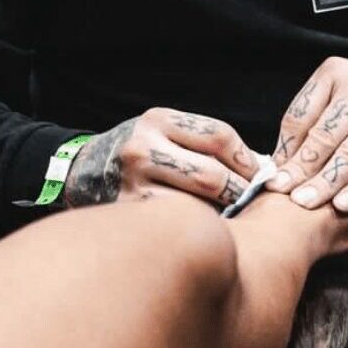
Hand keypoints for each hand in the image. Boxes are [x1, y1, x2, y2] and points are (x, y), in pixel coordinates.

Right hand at [63, 108, 257, 208]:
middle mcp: (143, 148)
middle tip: (247, 200)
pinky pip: (178, 224)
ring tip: (225, 213)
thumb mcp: (167, 131)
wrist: (87, 169)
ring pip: (197, 206)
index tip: (258, 174)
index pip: (219, 136)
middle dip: (238, 192)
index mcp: (158, 120)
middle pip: (211, 176)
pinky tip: (199, 225)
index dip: (246, 158)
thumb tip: (260, 168)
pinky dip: (196, 227)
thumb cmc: (143, 151)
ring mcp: (133, 184)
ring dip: (219, 214)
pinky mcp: (130, 214)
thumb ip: (207, 143)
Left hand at [268, 58, 347, 212]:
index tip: (272, 180)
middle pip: (325, 133)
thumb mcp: (333, 104)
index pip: (301, 115)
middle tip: (284, 195)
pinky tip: (343, 205)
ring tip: (308, 203)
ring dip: (328, 181)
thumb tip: (275, 169)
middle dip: (303, 168)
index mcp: (335, 71)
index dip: (285, 150)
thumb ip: (306, 130)